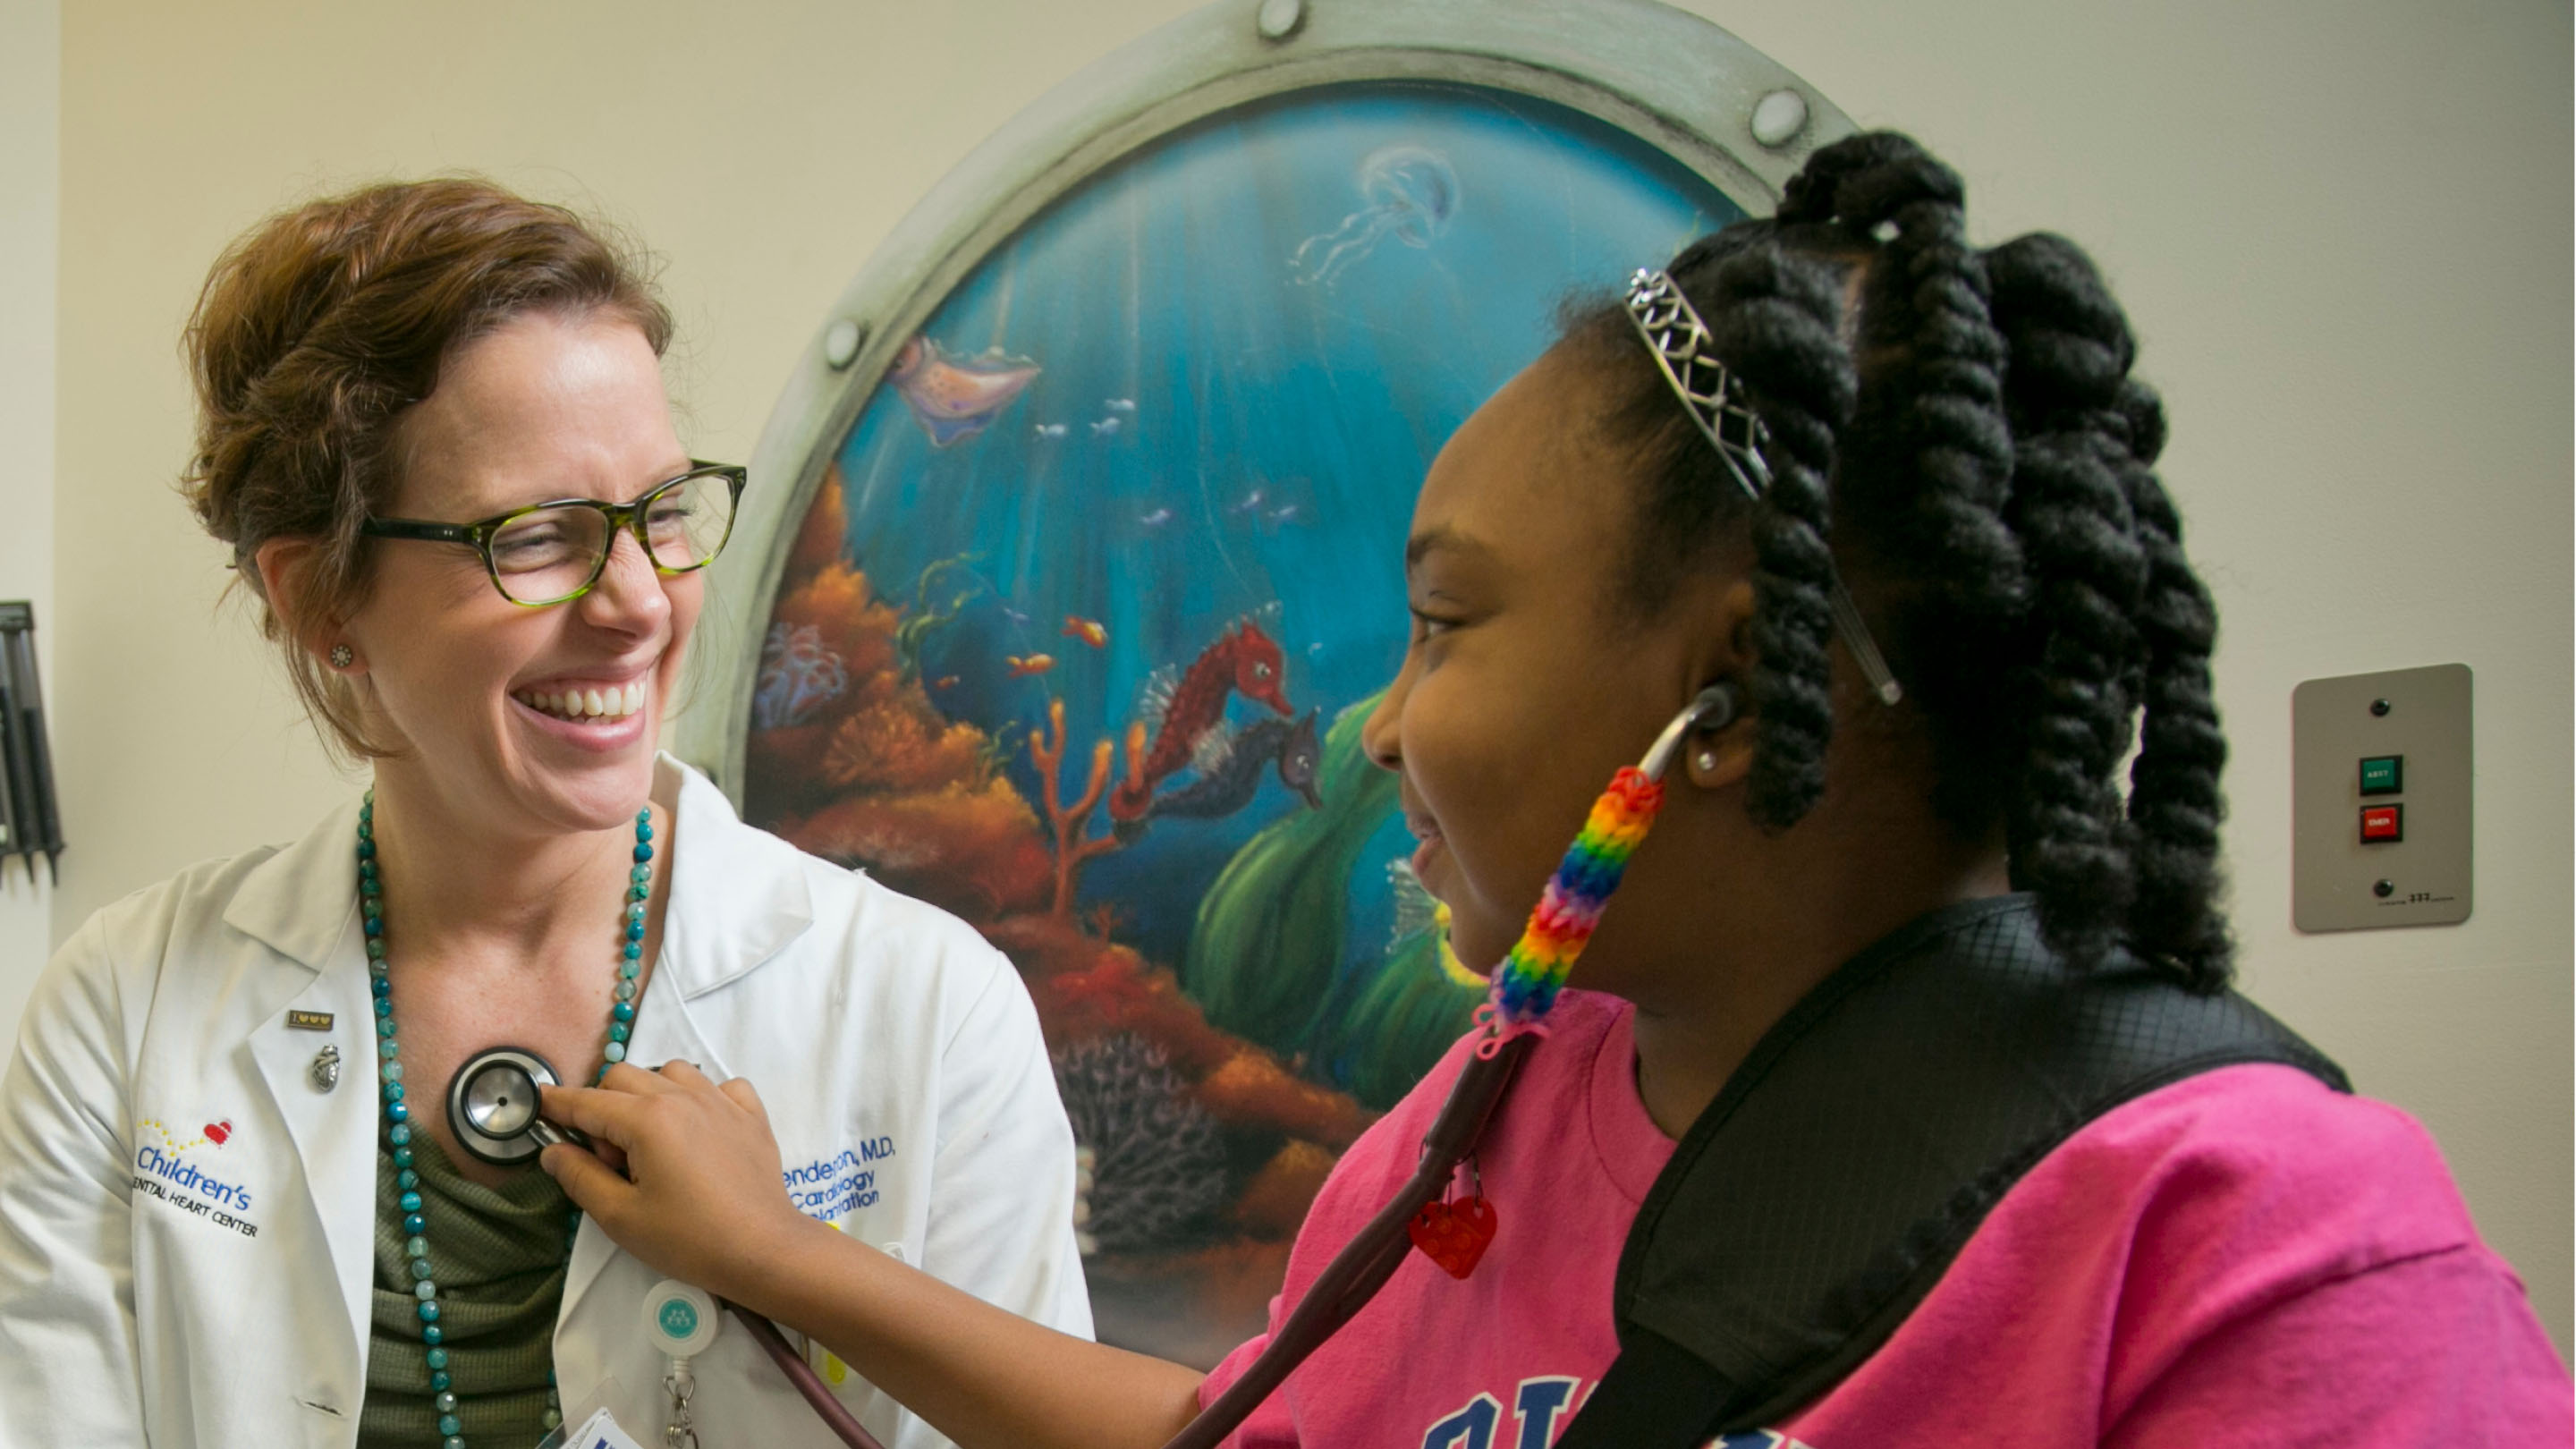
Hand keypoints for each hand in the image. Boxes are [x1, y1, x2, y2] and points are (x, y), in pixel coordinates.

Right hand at [539, 1062, 821, 1304]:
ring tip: (655, 1144)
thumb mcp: (621, 1217)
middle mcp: (684, 1096)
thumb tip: (553, 1150)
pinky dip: (702, 1098)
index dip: (557, 1104)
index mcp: (648, 1120)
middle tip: (613, 1161)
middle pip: (624, 1078)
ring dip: (650, 1096)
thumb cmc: (688, 1239)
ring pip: (672, 1073)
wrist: (763, 1249)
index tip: (538, 1104)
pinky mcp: (752, 1114)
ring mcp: (723, 1100)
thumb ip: (581, 1177)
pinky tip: (700, 1132)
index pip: (588, 1102)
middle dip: (603, 1107)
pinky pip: (720, 1086)